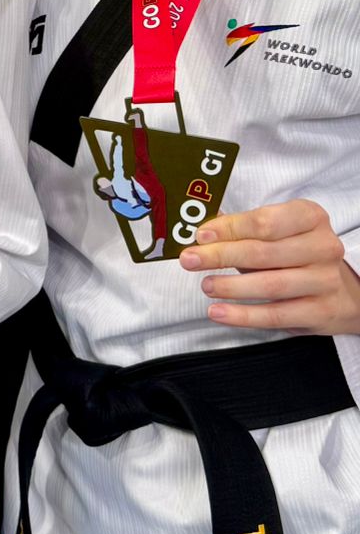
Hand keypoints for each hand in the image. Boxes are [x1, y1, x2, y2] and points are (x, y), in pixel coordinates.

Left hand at [179, 199, 359, 332]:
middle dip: (221, 256)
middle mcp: (323, 247)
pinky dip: (243, 316)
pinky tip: (219, 312)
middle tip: (189, 260)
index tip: (201, 236)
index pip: (265, 221)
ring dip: (231, 286)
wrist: (344, 291)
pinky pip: (275, 315)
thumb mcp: (281, 232)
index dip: (229, 228)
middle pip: (263, 252)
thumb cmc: (300, 254)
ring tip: (206, 285)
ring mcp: (324, 280)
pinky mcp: (320, 312)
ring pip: (270, 285)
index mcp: (311, 217)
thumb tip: (205, 230)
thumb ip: (245, 229)